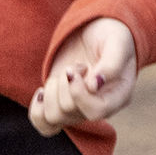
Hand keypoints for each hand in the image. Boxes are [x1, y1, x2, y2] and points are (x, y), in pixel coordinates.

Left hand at [28, 17, 137, 135]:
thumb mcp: (118, 42)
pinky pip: (44, 125)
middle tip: (77, 65)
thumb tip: (93, 86)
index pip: (96, 111)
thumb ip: (111, 64)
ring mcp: (78, 109)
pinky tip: (43, 91)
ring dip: (52, 90)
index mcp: (119, 96)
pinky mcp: (61, 106)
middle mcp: (98, 108)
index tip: (74, 70)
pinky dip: (37, 109)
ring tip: (66, 73)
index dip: (79, 94)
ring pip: (54, 117)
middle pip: (69, 111)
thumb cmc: (112, 35)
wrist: (97, 30)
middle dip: (65, 82)